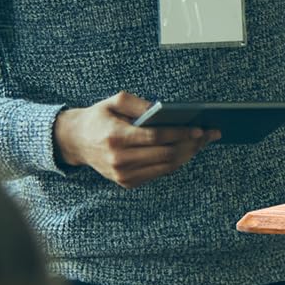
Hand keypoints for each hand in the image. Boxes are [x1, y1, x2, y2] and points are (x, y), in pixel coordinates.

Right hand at [54, 90, 217, 188]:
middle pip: (165, 154)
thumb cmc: (100, 117)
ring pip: (166, 167)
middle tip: (208, 135)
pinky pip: (159, 174)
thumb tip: (163, 109)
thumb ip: (137, 103)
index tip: (199, 129)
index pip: (156, 137)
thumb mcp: (114, 101)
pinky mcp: (127, 183)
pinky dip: (176, 163)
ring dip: (188, 155)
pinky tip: (187, 151)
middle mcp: (119, 160)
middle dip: (191, 145)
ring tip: (202, 143)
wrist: (76, 141)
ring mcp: (123, 175)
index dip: (180, 134)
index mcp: (116, 137)